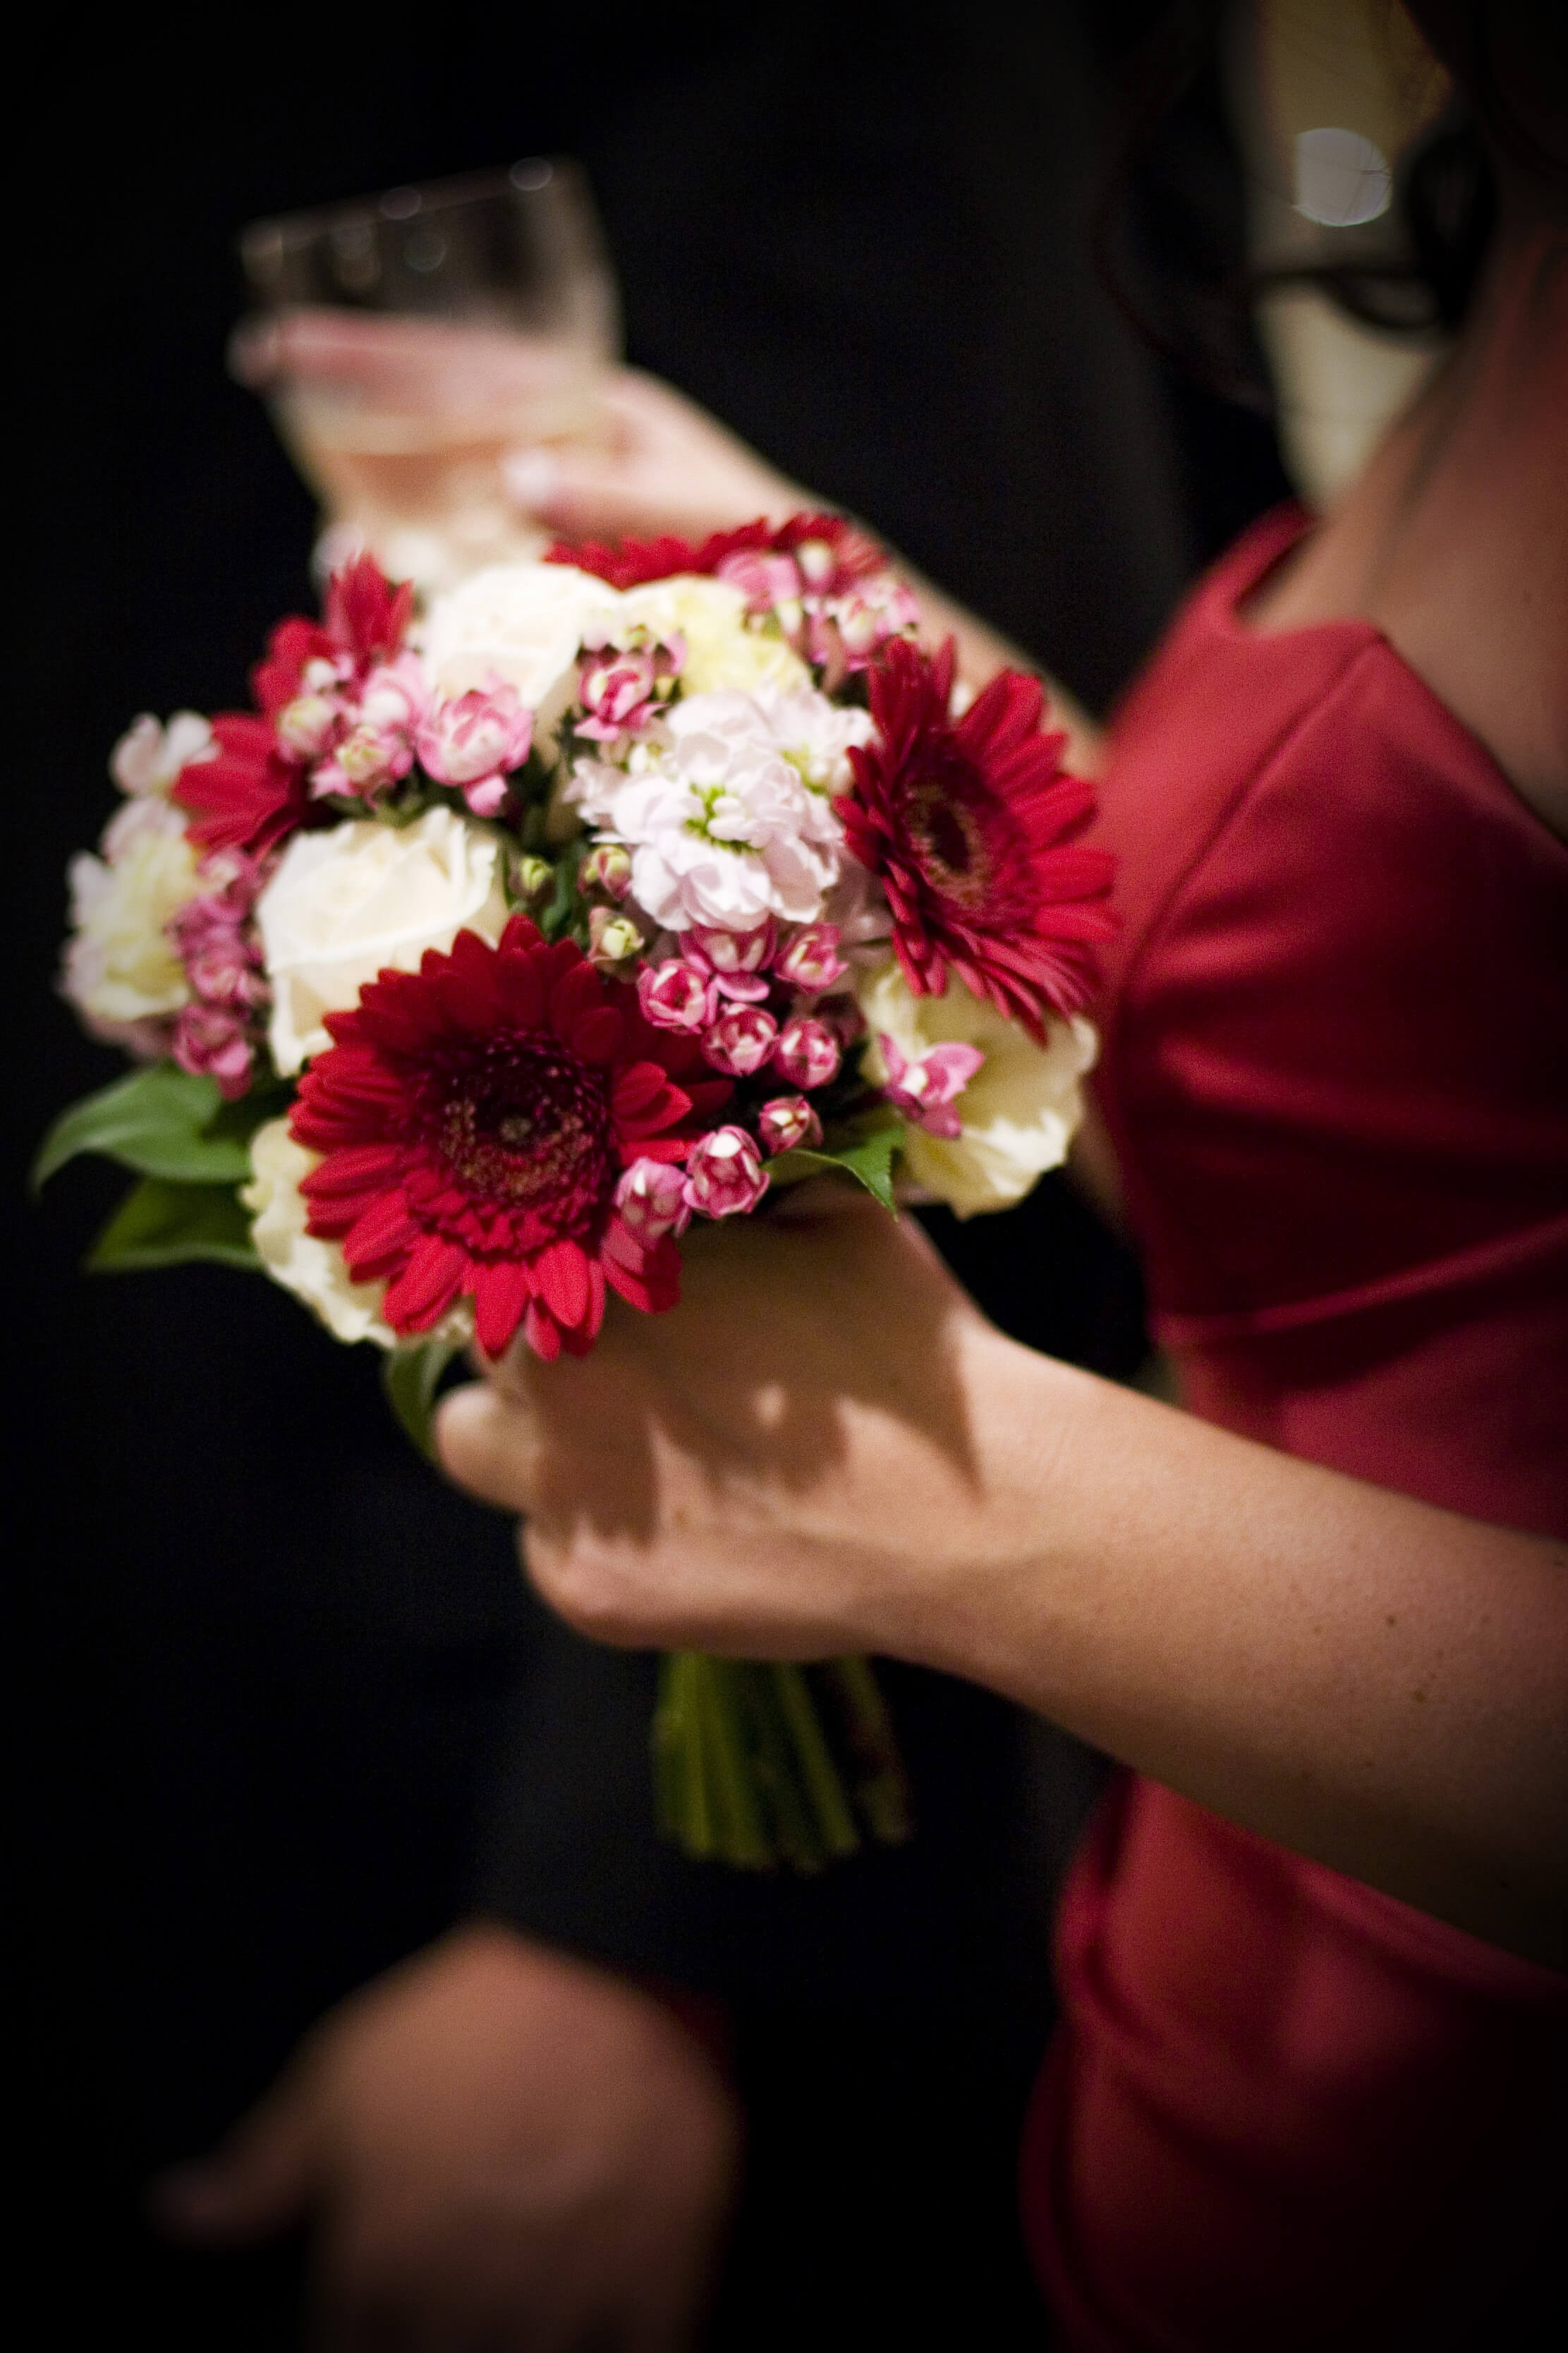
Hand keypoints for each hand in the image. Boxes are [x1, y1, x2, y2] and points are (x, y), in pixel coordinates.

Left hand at [150, 1922, 739, 2351]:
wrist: (604, 1959)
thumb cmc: (461, 2017)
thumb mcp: (340, 2081)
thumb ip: (258, 2171)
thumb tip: (171, 2218)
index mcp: (379, 2270)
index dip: (354, 2349)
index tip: (374, 2326)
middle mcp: (467, 2309)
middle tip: (448, 2319)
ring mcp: (570, 2308)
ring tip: (513, 2330)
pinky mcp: (661, 2291)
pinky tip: (603, 2340)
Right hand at [233, 308, 805, 547]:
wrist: (846, 622)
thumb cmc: (793, 557)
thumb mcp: (712, 516)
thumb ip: (622, 498)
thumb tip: (515, 476)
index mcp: (603, 412)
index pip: (471, 366)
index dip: (379, 353)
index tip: (294, 340)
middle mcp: (573, 451)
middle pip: (443, 412)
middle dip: (357, 404)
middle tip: (268, 372)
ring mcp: (561, 513)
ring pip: (450, 492)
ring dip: (384, 504)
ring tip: (332, 543)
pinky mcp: (562, 578)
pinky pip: (478, 563)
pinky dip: (431, 575)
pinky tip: (388, 596)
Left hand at [437, 1182, 1039, 1666]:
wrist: (962, 1510)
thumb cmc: (902, 1346)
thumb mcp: (825, 1209)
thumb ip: (727, 1179)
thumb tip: (685, 1154)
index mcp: (597, 1259)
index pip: (498, 1236)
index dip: (530, 1247)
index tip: (564, 1259)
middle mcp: (551, 1371)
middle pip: (476, 1339)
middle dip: (527, 1339)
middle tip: (603, 1353)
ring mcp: (557, 1489)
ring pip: (474, 1444)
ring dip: (525, 1434)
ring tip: (620, 1437)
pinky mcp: (583, 1586)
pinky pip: (546, 1544)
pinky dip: (596, 1531)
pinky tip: (690, 1523)